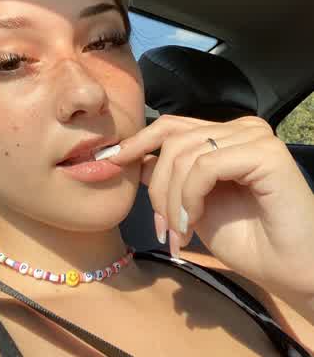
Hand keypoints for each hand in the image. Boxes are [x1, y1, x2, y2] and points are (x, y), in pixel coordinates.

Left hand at [110, 115, 313, 295]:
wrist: (289, 271)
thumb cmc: (246, 241)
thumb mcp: (193, 205)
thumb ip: (170, 178)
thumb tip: (134, 159)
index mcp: (225, 135)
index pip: (171, 127)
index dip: (138, 142)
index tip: (110, 160)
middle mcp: (241, 128)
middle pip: (172, 139)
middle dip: (157, 186)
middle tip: (161, 227)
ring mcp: (254, 136)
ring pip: (185, 153)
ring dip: (172, 199)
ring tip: (179, 233)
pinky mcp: (265, 151)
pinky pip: (205, 166)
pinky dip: (190, 197)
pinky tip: (193, 223)